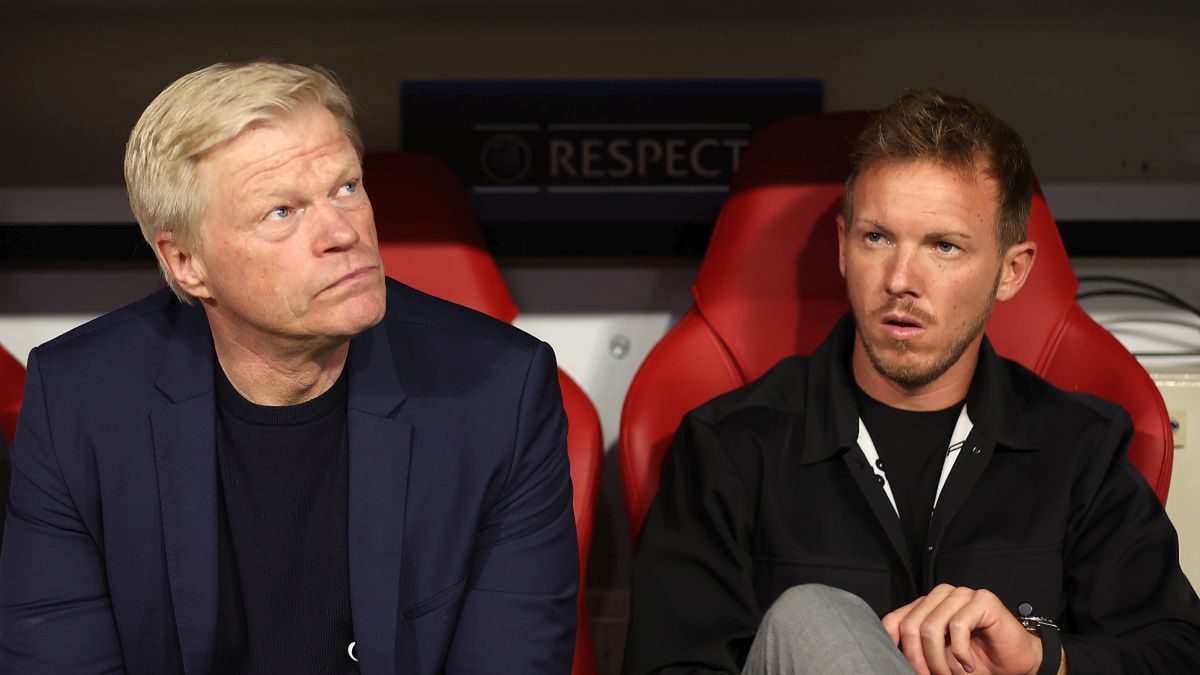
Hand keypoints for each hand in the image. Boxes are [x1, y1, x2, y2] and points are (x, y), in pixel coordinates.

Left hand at [881, 584, 1046, 674]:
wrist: (1016, 661)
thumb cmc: (978, 659)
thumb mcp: (940, 657)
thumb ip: (919, 651)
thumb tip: (894, 658)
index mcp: (926, 606)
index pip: (895, 619)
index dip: (892, 644)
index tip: (898, 666)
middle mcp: (941, 595)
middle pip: (911, 625)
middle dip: (917, 658)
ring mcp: (962, 594)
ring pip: (932, 627)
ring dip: (938, 660)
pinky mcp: (982, 600)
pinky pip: (958, 626)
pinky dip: (960, 653)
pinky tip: (968, 665)